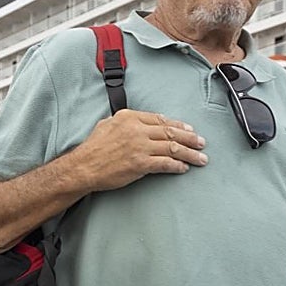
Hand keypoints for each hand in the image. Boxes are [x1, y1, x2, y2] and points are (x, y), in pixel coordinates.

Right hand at [72, 110, 207, 191]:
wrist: (83, 167)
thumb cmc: (93, 148)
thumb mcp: (107, 124)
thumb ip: (126, 121)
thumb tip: (140, 123)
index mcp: (130, 117)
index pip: (160, 119)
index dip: (178, 125)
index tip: (189, 129)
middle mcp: (137, 130)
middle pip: (171, 133)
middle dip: (190, 138)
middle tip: (202, 143)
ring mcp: (140, 147)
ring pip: (173, 148)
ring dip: (190, 153)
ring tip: (201, 157)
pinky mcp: (141, 164)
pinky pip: (165, 164)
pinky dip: (177, 166)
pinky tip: (184, 168)